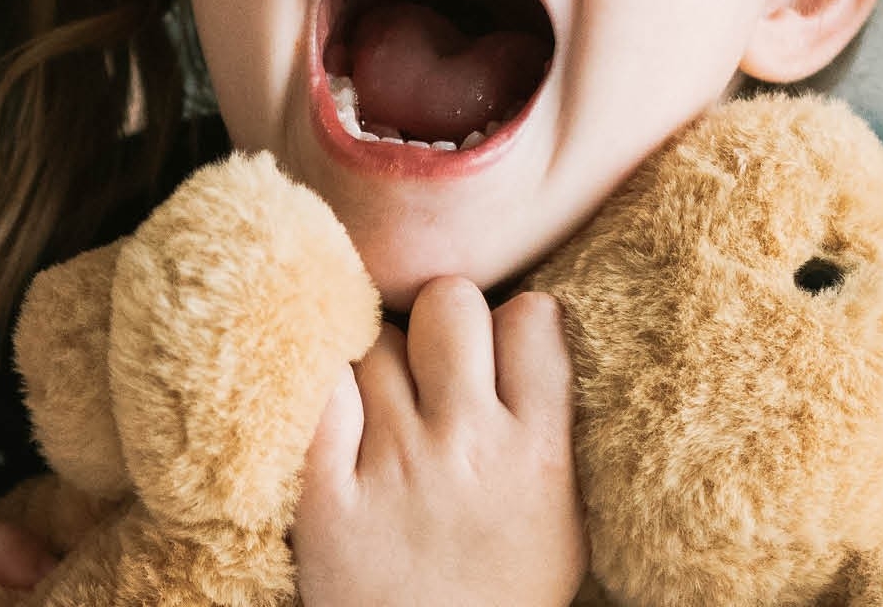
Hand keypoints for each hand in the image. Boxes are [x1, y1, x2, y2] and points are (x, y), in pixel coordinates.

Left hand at [294, 277, 580, 606]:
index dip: (512, 322)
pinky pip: (319, 392)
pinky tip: (337, 416)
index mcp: (537, 453)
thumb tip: (540, 339)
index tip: (498, 349)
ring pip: (376, 343)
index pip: (531, 319)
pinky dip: (325, 393)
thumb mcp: (563, 519)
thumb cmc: (502, 595)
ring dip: (378, 362)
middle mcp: (467, 446)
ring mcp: (393, 464)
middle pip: (448, 304)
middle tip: (431, 363)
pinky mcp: (324, 490)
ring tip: (383, 405)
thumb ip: (553, 432)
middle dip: (440, 320)